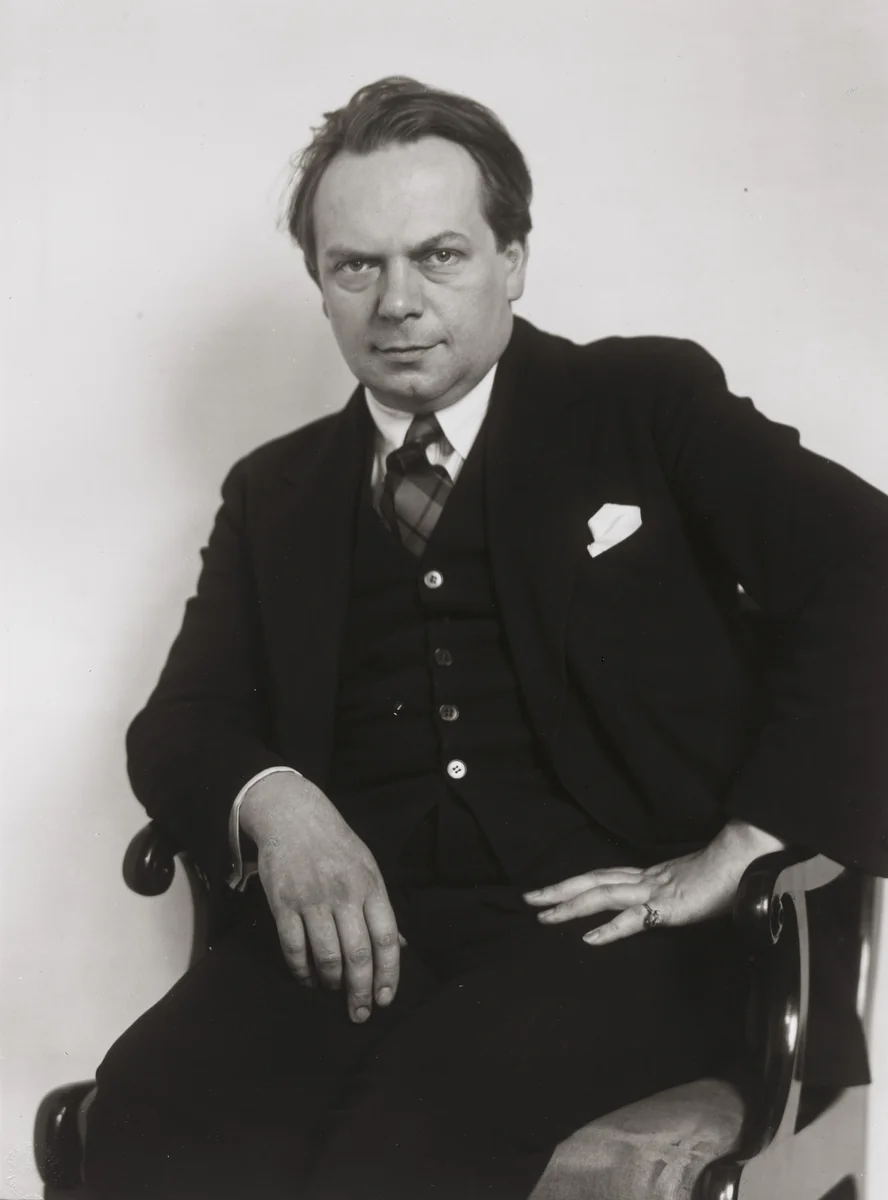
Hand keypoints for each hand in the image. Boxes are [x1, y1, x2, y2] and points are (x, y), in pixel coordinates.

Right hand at [241, 773, 401, 1021]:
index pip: (386, 939)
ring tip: (333, 990)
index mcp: (370, 886)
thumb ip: (381, 909)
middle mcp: (344, 894)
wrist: (293, 815)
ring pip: (327, 955)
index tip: (386, 999)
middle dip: (360, 991)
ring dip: (332, 983)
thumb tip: (398, 948)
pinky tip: (308, 978)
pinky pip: (293, 947)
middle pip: (358, 955)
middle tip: (360, 1013)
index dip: (389, 974)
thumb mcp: (368, 868)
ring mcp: (312, 898)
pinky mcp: (283, 902)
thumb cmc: (336, 845)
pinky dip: (301, 970)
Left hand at [523, 820, 785, 945]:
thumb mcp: (689, 887)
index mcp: (648, 874)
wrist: (743, 859)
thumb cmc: (724, 874)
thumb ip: (673, 895)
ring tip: (544, 916)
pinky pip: (632, 919)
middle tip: (529, 899)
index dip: (576, 882)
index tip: (552, 889)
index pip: (604, 876)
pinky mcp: (666, 908)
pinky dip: (608, 928)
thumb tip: (666, 905)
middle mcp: (643, 879)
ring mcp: (652, 891)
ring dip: (570, 906)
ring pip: (601, 896)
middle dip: (559, 890)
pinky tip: (588, 938)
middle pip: (592, 881)